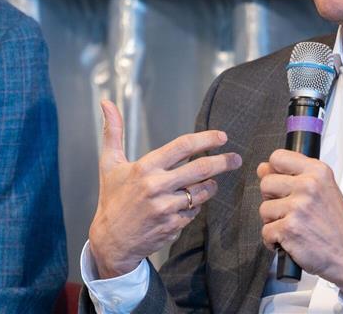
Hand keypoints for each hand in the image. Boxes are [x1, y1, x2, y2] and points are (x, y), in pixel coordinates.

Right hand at [88, 99, 241, 278]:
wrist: (111, 240)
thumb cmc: (111, 197)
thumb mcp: (109, 163)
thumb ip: (113, 131)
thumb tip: (106, 103)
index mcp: (145, 167)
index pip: (182, 146)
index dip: (206, 139)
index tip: (222, 137)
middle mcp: (157, 187)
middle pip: (201, 169)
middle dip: (223, 162)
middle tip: (236, 158)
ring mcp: (167, 208)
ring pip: (201, 192)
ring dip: (210, 185)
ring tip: (210, 181)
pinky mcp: (173, 226)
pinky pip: (194, 212)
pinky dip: (194, 206)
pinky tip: (186, 203)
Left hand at [257, 150, 342, 303]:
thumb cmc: (337, 226)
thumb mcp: (323, 190)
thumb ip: (294, 176)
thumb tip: (263, 168)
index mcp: (317, 171)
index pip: (277, 157)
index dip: (274, 172)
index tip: (282, 184)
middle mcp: (308, 186)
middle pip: (266, 183)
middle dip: (273, 200)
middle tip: (292, 211)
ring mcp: (298, 207)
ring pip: (264, 209)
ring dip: (274, 222)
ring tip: (295, 227)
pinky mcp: (289, 228)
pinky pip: (266, 231)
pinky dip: (274, 241)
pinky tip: (291, 240)